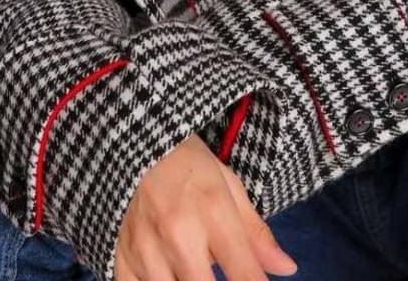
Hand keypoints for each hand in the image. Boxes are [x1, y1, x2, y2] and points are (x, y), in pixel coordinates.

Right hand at [115, 133, 297, 280]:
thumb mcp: (229, 186)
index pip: (245, 275)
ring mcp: (145, 247)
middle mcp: (179, 233)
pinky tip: (165, 273)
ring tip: (192, 266)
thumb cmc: (190, 165)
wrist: (137, 140)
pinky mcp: (120, 254)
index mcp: (214, 210)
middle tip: (214, 267)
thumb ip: (256, 233)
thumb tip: (287, 269)